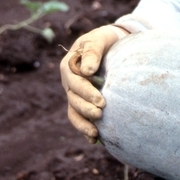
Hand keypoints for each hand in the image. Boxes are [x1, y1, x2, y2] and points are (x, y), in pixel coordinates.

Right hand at [60, 25, 126, 141]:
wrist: (111, 44)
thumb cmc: (104, 40)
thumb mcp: (99, 39)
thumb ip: (93, 52)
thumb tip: (87, 71)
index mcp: (69, 66)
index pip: (75, 82)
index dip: (86, 92)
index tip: (102, 101)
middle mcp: (69, 82)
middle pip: (73, 99)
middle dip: (86, 108)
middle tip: (101, 114)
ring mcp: (74, 94)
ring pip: (74, 112)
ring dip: (83, 124)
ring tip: (95, 133)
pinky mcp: (82, 102)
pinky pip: (79, 118)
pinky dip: (84, 129)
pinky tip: (94, 140)